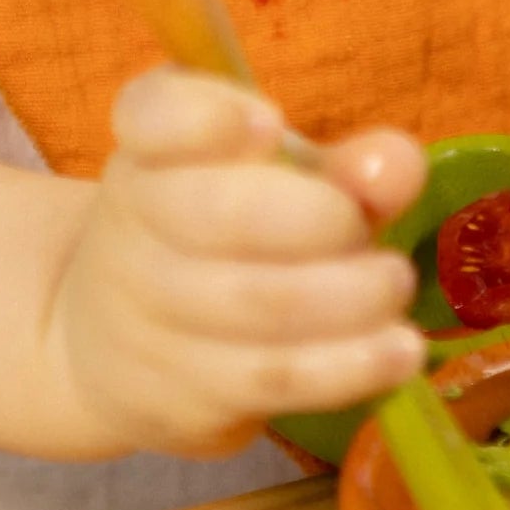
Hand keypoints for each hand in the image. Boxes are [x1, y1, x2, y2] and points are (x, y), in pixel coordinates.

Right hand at [43, 67, 428, 457]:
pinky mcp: (182, 393)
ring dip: (346, 297)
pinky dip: (346, 367)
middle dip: (315, 219)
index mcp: (151, 145)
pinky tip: (396, 352)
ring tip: (395, 284)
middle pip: (216, 215)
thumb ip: (342, 166)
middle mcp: (135, 217)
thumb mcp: (273, 180)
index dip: (207, 119)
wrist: (112, 340)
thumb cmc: (223, 231)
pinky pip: (272, 378)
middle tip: (365, 227)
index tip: (269, 123)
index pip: (155, 116)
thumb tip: (396, 166)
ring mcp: (149, 312)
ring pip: (255, 304)